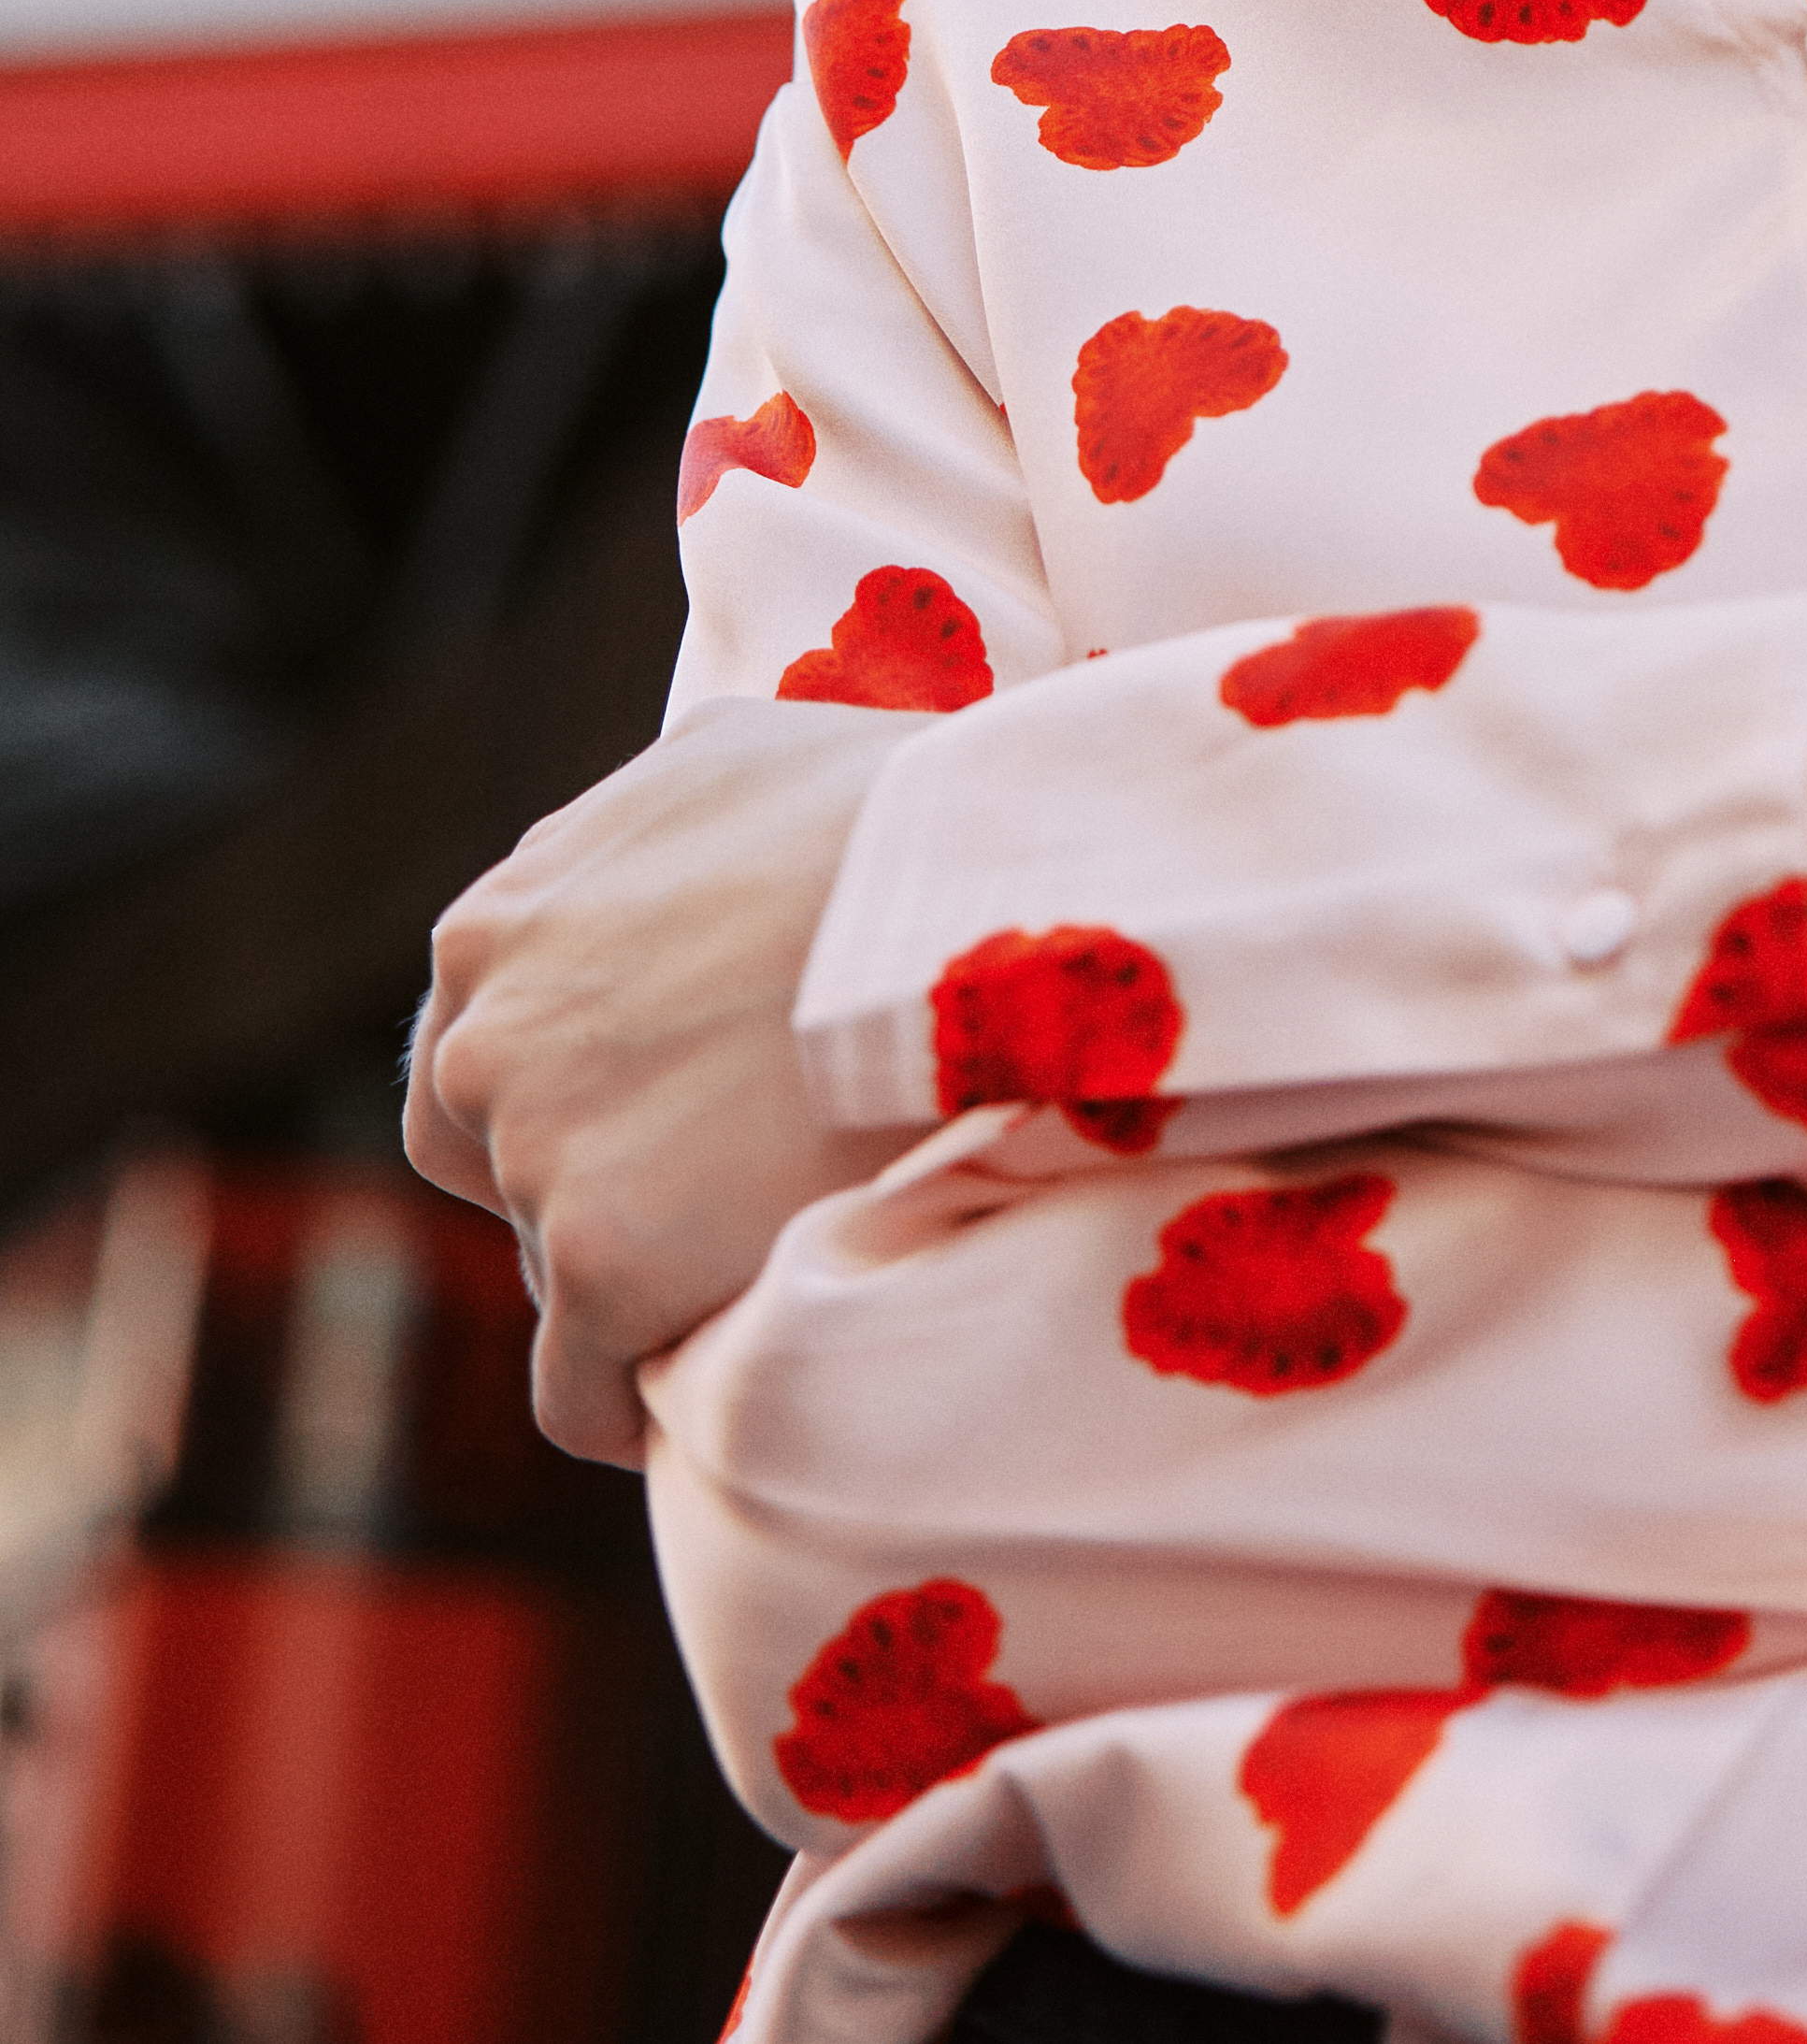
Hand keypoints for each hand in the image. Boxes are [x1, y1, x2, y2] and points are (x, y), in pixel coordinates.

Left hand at [406, 695, 921, 1463]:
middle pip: (487, 1165)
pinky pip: (579, 1390)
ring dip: (628, 1278)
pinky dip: (630, 1402)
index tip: (665, 1111)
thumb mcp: (735, 757)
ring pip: (546, 1269)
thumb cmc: (895, 813)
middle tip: (702, 1194)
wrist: (980, 899)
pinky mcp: (600, 1265)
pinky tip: (702, 1383)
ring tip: (749, 1263)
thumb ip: (649, 824)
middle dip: (575, 1184)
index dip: (571, 1089)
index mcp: (497, 926)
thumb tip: (674, 867)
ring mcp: (537, 1154)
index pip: (474, 1052)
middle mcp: (486, 1037)